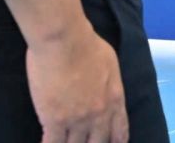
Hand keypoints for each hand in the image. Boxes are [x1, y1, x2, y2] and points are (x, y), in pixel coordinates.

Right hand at [26, 22, 127, 142]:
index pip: (120, 131)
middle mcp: (99, 114)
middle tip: (84, 142)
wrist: (65, 41)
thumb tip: (104, 93)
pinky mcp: (54, 121)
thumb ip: (109, 85)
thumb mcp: (110, 65)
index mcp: (115, 99)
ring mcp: (77, 120)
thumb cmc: (87, 45)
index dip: (115, 142)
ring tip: (64, 141)